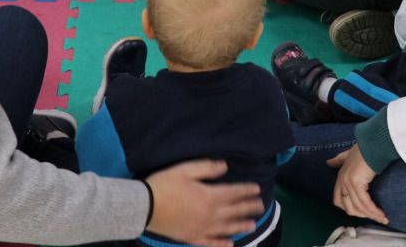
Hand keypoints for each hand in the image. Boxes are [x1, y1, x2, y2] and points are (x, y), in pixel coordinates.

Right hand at [145, 160, 265, 246]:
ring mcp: (202, 228)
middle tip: (261, 206)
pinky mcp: (192, 238)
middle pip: (234, 211)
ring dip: (241, 226)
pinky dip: (222, 244)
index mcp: (209, 196)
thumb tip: (225, 166)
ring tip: (252, 225)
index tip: (257, 189)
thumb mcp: (184, 169)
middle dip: (248, 207)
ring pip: (227, 228)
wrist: (145, 207)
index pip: (233, 193)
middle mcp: (210, 214)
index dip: (246, 191)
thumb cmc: (164, 184)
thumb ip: (206, 167)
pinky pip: (211, 243)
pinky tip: (231, 244)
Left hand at [327, 146, 388, 224]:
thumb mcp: (348, 154)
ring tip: (383, 218)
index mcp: (340, 177)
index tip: (363, 212)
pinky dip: (374, 211)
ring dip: (371, 215)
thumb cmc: (364, 148)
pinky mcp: (356, 183)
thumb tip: (328, 162)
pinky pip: (365, 203)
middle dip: (362, 215)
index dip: (351, 209)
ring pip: (358, 207)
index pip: (339, 200)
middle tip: (376, 217)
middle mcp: (342, 181)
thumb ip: (339, 160)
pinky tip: (382, 214)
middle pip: (349, 207)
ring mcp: (348, 182)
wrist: (373, 143)